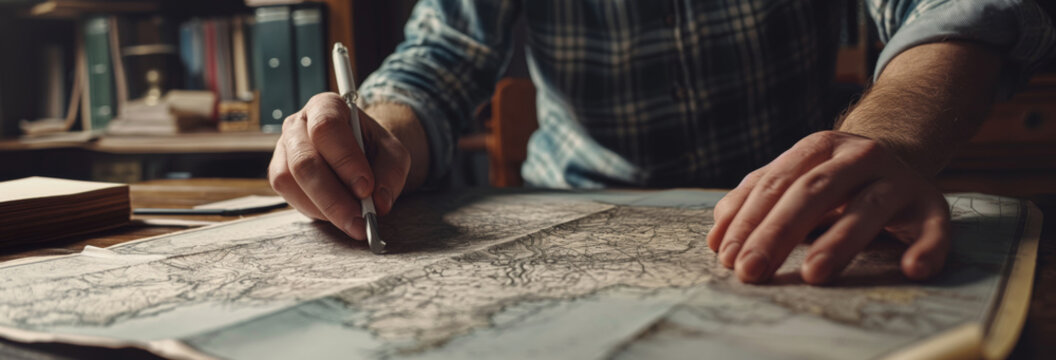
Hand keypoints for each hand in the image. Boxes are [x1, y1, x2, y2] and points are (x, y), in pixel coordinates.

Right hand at [268, 93, 411, 239]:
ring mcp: (284, 148)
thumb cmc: (373, 148)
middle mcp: (298, 124)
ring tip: (353, 220)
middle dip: (334, 197)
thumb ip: (391, 174)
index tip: (365, 187)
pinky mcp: (279, 174)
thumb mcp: (393, 154)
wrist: (360, 154)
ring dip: (325, 208)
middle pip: (305, 160)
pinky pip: (288, 196)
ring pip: (291, 181)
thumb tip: (379, 202)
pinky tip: (336, 215)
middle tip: (360, 220)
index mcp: (327, 106)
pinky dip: (314, 211)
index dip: (345, 160)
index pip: (327, 127)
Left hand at [706, 131, 950, 283]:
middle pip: (813, 193)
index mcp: (819, 146)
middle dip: (778, 233)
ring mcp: (898, 178)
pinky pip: (935, 227)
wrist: (896, 157)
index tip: (727, 256)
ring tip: (812, 272)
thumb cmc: (831, 179)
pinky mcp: (932, 204)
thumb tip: (717, 237)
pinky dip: (928, 248)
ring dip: (839, 242)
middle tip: (752, 270)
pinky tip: (913, 269)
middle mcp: (860, 156)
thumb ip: (753, 199)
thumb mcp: (792, 178)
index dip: (749, 220)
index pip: (777, 183)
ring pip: (867, 209)